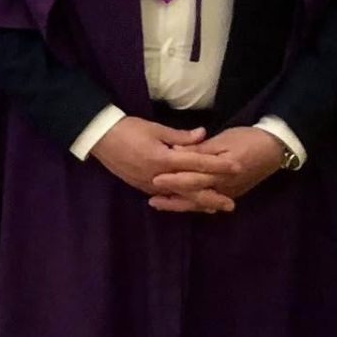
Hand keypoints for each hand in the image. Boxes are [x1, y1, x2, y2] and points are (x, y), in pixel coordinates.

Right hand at [90, 117, 237, 213]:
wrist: (99, 138)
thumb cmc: (127, 129)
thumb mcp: (154, 128)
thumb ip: (180, 136)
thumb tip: (203, 136)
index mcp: (164, 159)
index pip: (198, 163)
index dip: (218, 165)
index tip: (236, 167)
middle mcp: (159, 176)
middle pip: (191, 189)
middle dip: (212, 196)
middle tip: (231, 205)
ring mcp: (150, 184)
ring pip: (179, 196)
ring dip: (197, 202)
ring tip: (214, 208)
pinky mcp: (142, 186)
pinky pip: (166, 196)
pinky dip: (179, 200)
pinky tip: (187, 203)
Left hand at [151, 127, 286, 210]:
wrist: (274, 149)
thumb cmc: (247, 139)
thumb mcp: (222, 140)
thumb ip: (199, 149)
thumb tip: (176, 152)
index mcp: (221, 171)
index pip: (193, 178)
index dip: (174, 179)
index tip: (154, 179)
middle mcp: (224, 187)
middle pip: (194, 195)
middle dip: (173, 199)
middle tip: (152, 200)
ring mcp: (228, 192)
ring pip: (200, 203)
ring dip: (180, 205)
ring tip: (159, 204)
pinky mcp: (231, 193)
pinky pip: (209, 202)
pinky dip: (194, 204)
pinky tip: (181, 205)